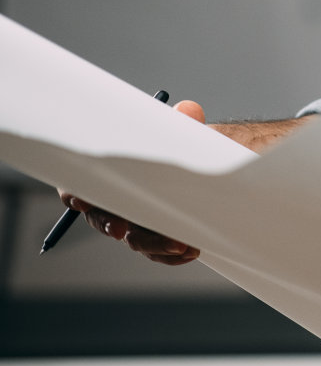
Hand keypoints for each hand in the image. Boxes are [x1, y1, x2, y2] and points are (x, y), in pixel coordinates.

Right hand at [58, 99, 213, 264]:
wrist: (201, 164)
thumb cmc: (176, 143)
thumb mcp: (179, 127)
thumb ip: (182, 119)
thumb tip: (188, 111)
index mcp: (110, 174)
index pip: (78, 185)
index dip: (74, 194)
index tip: (79, 200)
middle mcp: (116, 201)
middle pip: (102, 219)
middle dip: (109, 225)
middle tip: (121, 230)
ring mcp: (135, 221)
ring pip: (133, 239)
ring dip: (152, 244)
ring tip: (178, 244)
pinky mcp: (155, 234)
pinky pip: (156, 251)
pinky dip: (170, 254)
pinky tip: (188, 251)